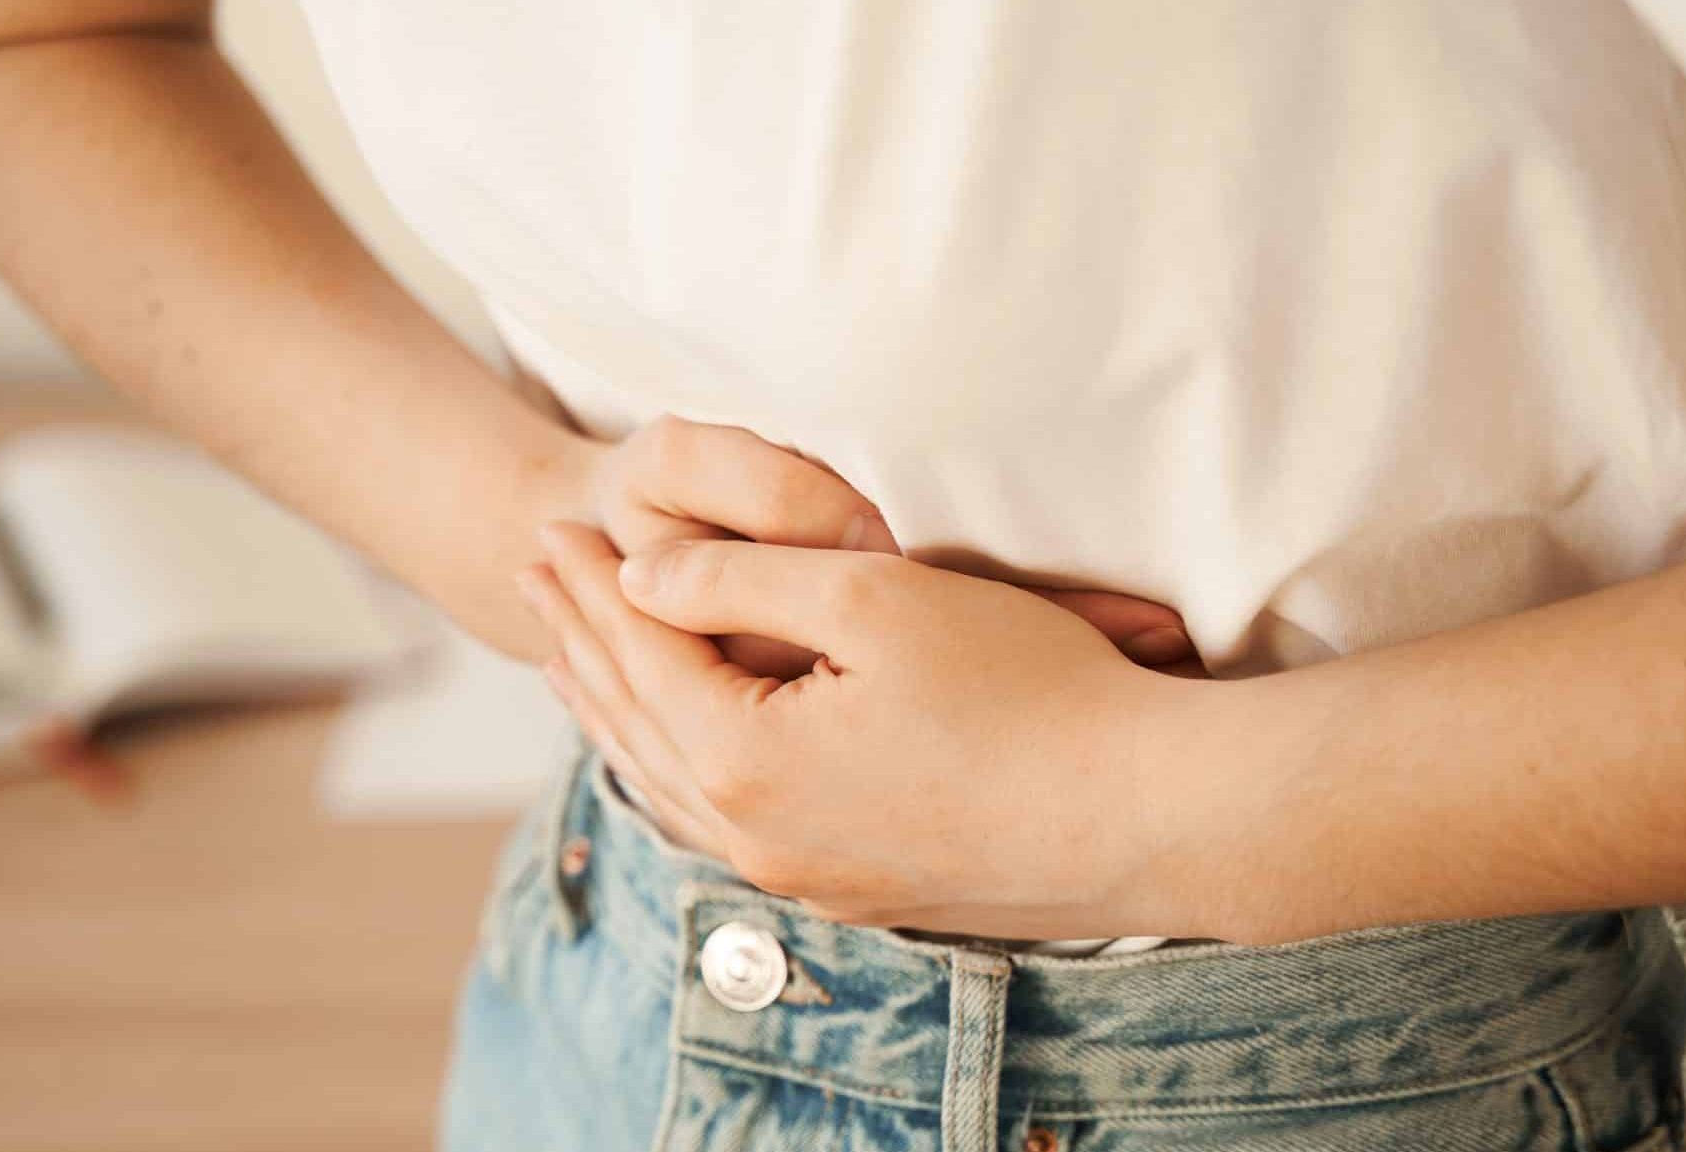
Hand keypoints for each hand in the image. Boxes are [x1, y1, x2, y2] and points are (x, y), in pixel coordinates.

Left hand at [519, 523, 1228, 941]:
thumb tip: (643, 577)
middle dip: (583, 642)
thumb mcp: (873, 596)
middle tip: (538, 578)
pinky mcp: (854, 891)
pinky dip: (677, 772)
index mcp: (746, 763)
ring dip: (617, 715)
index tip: (553, 526)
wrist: (1147, 815)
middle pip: (638, 724)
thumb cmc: (1026, 693)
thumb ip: (740, 579)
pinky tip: (676, 756)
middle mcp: (757, 839)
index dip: (592, 585)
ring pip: (672, 787)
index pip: (640, 655)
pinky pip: (724, 826)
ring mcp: (805, 878)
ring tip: (573, 661)